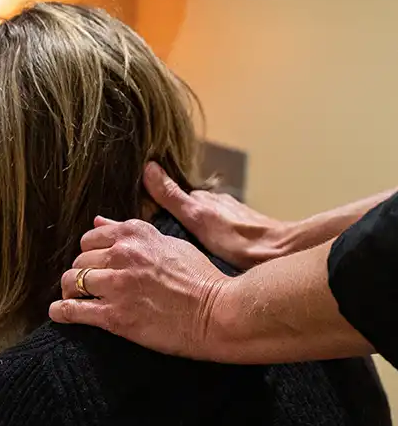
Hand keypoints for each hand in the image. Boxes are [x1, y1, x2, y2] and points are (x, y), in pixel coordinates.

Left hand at [49, 217, 231, 359]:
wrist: (218, 312)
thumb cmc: (201, 278)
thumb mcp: (170, 243)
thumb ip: (132, 232)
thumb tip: (98, 221)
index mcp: (135, 234)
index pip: (91, 238)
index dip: (90, 253)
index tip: (95, 265)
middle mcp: (122, 255)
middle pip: (79, 260)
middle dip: (81, 272)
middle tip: (88, 286)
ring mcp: (116, 286)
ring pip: (72, 281)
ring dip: (70, 291)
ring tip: (75, 299)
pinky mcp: (114, 316)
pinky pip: (72, 310)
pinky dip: (61, 312)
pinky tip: (58, 313)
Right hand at [144, 162, 290, 269]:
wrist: (280, 254)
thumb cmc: (239, 241)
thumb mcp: (197, 218)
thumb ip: (172, 197)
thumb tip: (149, 168)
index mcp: (205, 199)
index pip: (174, 198)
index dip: (158, 208)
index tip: (145, 223)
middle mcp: (219, 205)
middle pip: (189, 210)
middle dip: (176, 222)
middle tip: (162, 241)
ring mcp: (232, 219)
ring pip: (205, 223)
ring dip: (194, 233)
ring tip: (182, 252)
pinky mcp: (243, 235)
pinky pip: (219, 235)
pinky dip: (210, 243)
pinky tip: (208, 257)